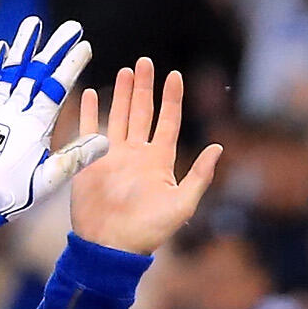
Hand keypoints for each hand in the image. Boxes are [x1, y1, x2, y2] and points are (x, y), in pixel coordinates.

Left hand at [0, 15, 107, 220]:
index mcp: (34, 126)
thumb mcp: (50, 179)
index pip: (55, 87)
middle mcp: (14, 111)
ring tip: (33, 23)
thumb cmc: (12, 192)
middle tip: (71, 27)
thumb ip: (76, 157)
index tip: (84, 47)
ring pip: (11, 70)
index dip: (70, 65)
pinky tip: (1, 48)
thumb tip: (105, 142)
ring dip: (23, 46)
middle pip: (36, 71)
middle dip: (55, 48)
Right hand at [66, 59, 221, 258]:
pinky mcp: (90, 161)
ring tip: (126, 71)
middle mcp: (137, 155)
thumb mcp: (182, 204)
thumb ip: (199, 176)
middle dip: (145, 88)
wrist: (111, 246)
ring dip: (123, 94)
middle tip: (146, 62)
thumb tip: (219, 147)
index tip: (175, 75)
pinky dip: (89, 111)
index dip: (172, 99)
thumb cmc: (148, 231)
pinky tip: (91, 93)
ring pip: (119, 116)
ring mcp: (113, 156)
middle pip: (143, 112)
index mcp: (159, 162)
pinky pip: (88, 130)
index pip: (168, 122)